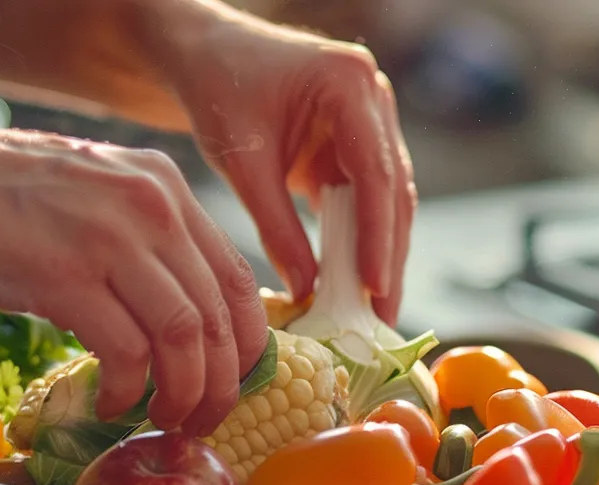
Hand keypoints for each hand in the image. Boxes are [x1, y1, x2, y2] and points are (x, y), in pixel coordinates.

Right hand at [0, 112, 266, 435]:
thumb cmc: (0, 195)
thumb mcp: (97, 195)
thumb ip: (144, 238)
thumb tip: (184, 316)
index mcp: (166, 187)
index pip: (238, 277)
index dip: (246, 344)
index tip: (232, 382)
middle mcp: (152, 207)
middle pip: (220, 315)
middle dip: (222, 384)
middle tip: (203, 421)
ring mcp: (111, 239)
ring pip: (185, 337)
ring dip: (183, 394)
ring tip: (163, 419)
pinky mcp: (64, 275)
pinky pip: (126, 352)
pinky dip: (127, 391)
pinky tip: (109, 405)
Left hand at [154, 2, 417, 322]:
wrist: (206, 56)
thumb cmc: (218, 91)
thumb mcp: (242, 162)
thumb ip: (275, 226)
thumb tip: (306, 289)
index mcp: (348, 83)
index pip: (374, 170)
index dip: (377, 232)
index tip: (372, 285)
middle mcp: (373, 97)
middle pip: (393, 188)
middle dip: (388, 254)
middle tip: (384, 315)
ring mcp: (371, 119)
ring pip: (388, 197)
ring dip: (382, 251)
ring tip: (378, 310)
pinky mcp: (357, 143)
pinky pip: (368, 198)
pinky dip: (362, 238)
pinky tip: (359, 282)